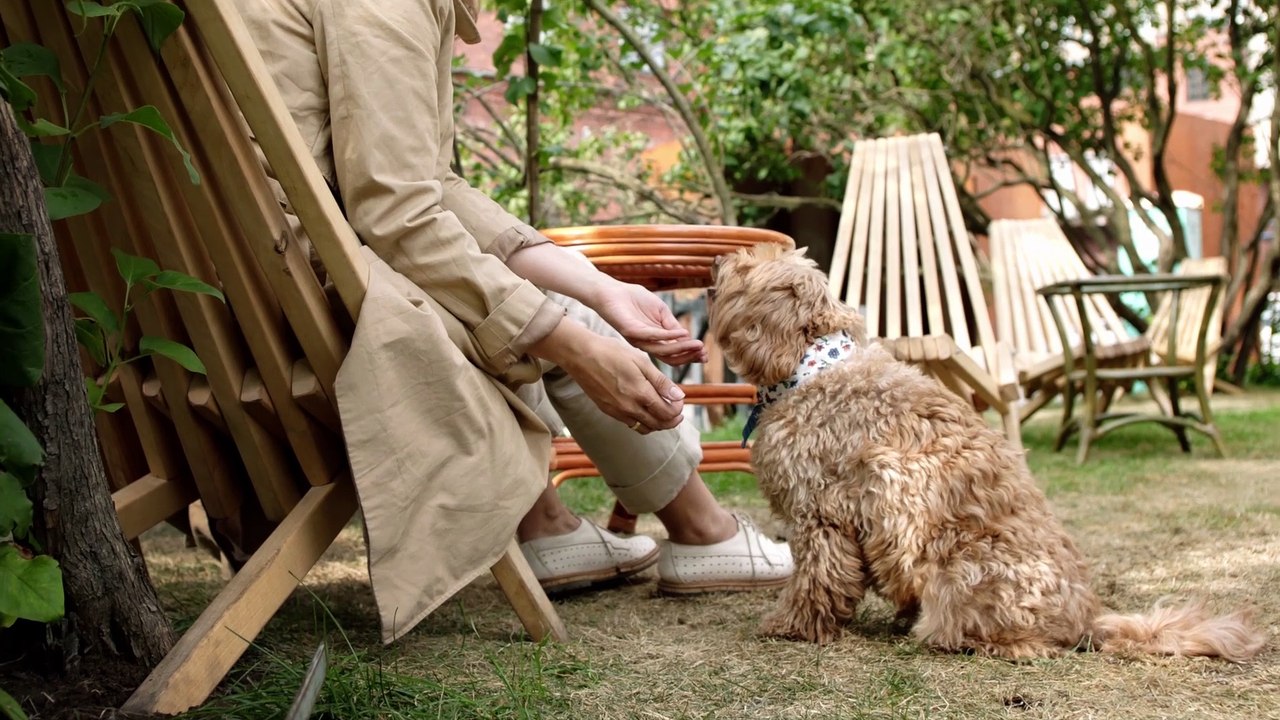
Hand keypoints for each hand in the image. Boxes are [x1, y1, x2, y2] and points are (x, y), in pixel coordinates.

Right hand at [530, 320, 685, 432]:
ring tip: (662, 413)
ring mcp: (617, 411)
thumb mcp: (641, 362)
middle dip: (671, 420)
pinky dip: (641, 421)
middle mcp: (629, 408)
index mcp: (640, 394)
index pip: (667, 413)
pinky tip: (644, 410)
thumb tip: (679, 397)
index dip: (677, 410)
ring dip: (657, 424)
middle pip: (657, 425)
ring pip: (643, 428)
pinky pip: (630, 423)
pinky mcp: (607, 410)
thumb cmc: (611, 353)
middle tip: (677, 412)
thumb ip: (661, 382)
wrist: (581, 355)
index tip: (680, 401)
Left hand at [592, 281, 707, 365]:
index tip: (705, 353)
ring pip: (663, 351)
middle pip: (670, 357)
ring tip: (698, 344)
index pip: (674, 353)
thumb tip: (688, 337)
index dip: (690, 354)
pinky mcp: (631, 332)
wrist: (613, 291)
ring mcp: (638, 340)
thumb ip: (673, 325)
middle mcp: (646, 344)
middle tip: (704, 353)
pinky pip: (652, 336)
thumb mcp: (661, 312)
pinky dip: (669, 336)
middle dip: (689, 355)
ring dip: (683, 348)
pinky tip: (683, 332)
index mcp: (654, 341)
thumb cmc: (635, 300)